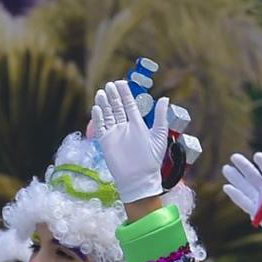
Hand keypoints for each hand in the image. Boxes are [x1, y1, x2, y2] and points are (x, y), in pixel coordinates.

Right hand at [89, 81, 170, 202]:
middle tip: (109, 85)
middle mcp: (125, 127)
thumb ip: (160, 117)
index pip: (129, 104)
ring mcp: (114, 134)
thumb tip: (164, 98)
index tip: (121, 82)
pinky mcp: (106, 142)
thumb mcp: (159, 136)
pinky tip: (96, 108)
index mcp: (137, 124)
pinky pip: (100, 127)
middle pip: (117, 107)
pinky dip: (98, 117)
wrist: (139, 179)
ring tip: (101, 92)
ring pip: (108, 115)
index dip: (125, 93)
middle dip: (113, 96)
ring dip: (104, 103)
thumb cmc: (151, 160)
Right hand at [221, 152, 261, 249]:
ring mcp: (259, 198)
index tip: (257, 156)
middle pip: (253, 175)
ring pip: (245, 186)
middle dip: (244, 166)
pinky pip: (244, 202)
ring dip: (236, 178)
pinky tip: (227, 188)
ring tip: (226, 168)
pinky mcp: (254, 210)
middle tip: (234, 157)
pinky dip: (236, 195)